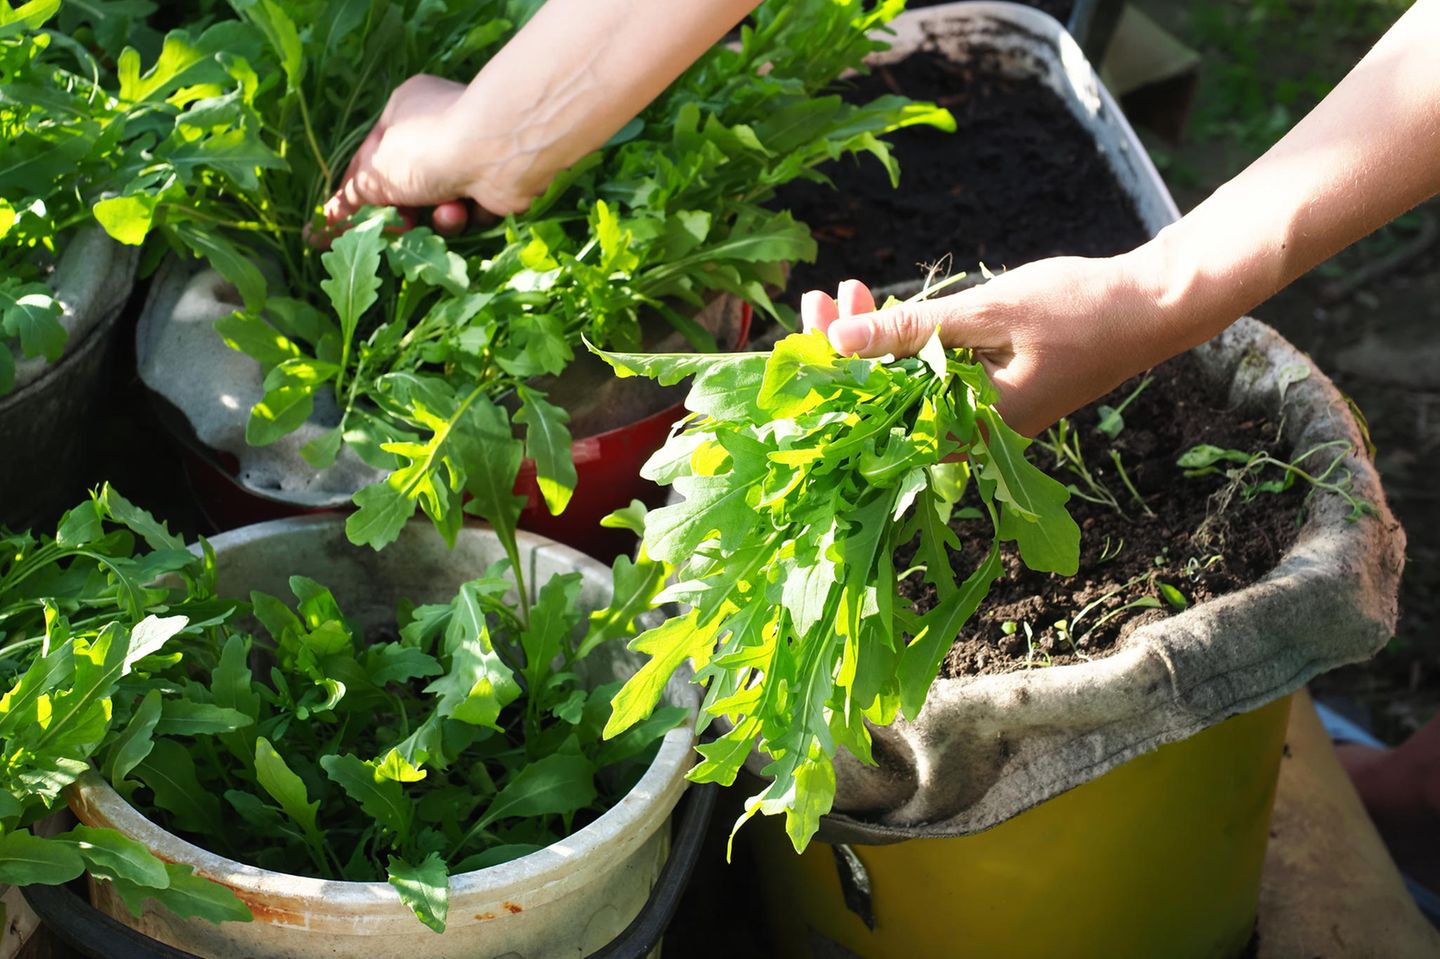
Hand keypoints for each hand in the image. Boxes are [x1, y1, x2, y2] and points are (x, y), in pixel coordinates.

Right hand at [323, 75, 534, 234]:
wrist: (498, 152)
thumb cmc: (428, 148)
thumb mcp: (377, 172)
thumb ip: (353, 197)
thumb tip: (325, 222)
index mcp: (404, 111)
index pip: (371, 157)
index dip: (357, 193)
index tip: (342, 226)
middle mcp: (438, 130)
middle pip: (407, 186)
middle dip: (402, 212)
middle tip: (396, 231)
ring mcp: (468, 156)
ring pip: (439, 204)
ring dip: (438, 217)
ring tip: (446, 212)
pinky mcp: (494, 183)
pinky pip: (469, 212)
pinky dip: (465, 216)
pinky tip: (467, 208)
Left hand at [800, 255, 1171, 436]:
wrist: (1151, 308)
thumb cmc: (1079, 309)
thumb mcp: (986, 314)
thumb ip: (911, 331)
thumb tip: (838, 343)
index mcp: (970, 432)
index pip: (876, 418)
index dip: (832, 375)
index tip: (807, 325)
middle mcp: (970, 438)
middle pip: (882, 405)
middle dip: (844, 352)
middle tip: (815, 298)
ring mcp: (980, 420)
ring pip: (903, 389)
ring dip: (871, 343)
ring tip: (845, 292)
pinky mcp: (987, 399)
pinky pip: (929, 379)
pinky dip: (905, 345)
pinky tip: (880, 310)